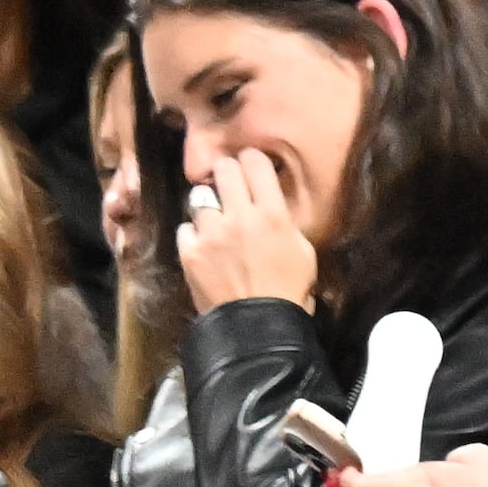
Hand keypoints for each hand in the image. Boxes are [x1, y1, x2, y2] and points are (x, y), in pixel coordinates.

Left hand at [176, 148, 318, 310]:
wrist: (257, 327)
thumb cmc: (290, 290)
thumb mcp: (303, 250)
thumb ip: (284, 222)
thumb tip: (271, 207)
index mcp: (273, 213)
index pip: (256, 163)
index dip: (252, 159)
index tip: (251, 164)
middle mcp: (239, 215)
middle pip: (224, 170)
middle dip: (226, 173)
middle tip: (229, 183)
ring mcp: (211, 233)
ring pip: (200, 198)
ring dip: (208, 206)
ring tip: (214, 219)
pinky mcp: (189, 253)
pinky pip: (185, 229)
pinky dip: (193, 234)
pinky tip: (202, 244)